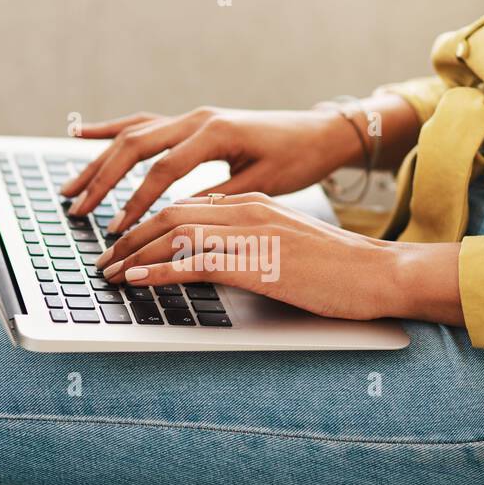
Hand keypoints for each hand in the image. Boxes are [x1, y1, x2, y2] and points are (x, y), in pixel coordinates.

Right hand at [60, 107, 360, 232]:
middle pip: (135, 146)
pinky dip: (110, 131)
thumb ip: (218, 199)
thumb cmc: (298, 159)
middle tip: (77, 211)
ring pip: (132, 135)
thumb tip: (177, 220)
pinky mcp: (189, 123)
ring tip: (70, 189)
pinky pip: (141, 124)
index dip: (137, 202)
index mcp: (217, 132)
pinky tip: (80, 135)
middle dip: (102, 181)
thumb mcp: (264, 185)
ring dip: (98, 162)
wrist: (318, 132)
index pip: (164, 170)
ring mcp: (191, 117)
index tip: (116, 231)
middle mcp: (198, 118)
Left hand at [93, 192, 463, 323]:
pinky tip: (138, 281)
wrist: (379, 273)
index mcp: (253, 203)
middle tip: (104, 260)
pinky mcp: (259, 264)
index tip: (124, 245)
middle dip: (130, 238)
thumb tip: (213, 259)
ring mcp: (252, 235)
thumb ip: (250, 244)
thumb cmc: (337, 268)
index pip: (186, 206)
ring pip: (176, 234)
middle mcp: (248, 210)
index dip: (147, 224)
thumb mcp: (286, 246)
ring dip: (136, 255)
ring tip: (110, 273)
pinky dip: (159, 272)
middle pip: (171, 214)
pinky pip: (196, 263)